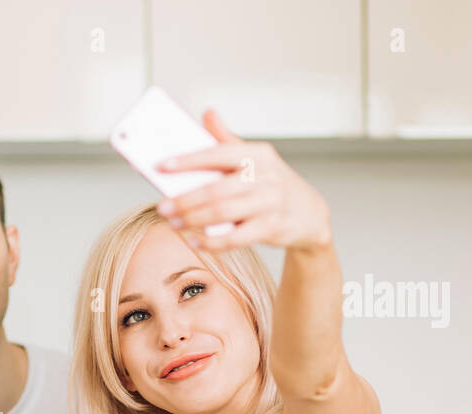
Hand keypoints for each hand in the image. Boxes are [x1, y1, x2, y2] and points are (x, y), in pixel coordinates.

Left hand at [155, 109, 332, 252]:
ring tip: (173, 223)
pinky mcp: (271, 228)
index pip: (218, 154)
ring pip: (223, 213)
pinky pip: (235, 238)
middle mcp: (265, 176)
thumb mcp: (255, 158)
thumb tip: (207, 113)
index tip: (162, 166)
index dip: (188, 161)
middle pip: (216, 189)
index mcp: (258, 154)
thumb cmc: (271, 183)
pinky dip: (211, 242)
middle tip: (162, 207)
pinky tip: (194, 242)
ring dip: (193, 220)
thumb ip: (227, 139)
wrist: (309, 213)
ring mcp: (269, 203)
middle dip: (185, 199)